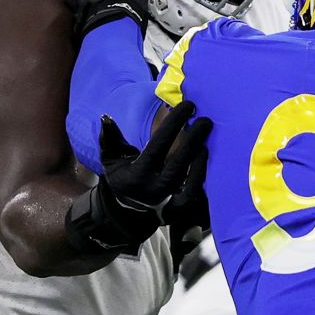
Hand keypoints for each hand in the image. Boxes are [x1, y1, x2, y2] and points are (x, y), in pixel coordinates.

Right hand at [65, 102, 211, 254]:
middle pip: (178, 162)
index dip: (173, 125)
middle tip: (206, 119)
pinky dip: (202, 173)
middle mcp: (155, 187)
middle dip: (193, 139)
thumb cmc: (123, 175)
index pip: (158, 145)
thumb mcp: (111, 158)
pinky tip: (206, 154)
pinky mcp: (180, 206)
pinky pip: (195, 190)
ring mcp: (169, 198)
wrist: (129, 209)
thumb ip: (109, 138)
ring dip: (201, 156)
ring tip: (208, 134)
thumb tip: (106, 117)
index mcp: (138, 174)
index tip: (187, 106)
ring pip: (191, 178)